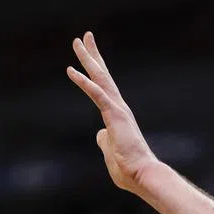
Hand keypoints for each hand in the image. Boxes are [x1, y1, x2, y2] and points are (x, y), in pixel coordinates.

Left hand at [67, 33, 160, 194]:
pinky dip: (84, 82)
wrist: (143, 176)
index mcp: (117, 116)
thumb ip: (105, 141)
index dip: (95, 71)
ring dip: (88, 59)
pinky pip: (97, 94)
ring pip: (100, 78)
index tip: (88, 56)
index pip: (103, 88)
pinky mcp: (115, 115)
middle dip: (93, 55)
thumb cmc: (129, 170)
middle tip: (84, 36)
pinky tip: (71, 70)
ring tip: (77, 41)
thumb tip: (99, 134)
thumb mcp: (110, 152)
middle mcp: (119, 108)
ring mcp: (117, 110)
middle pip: (103, 76)